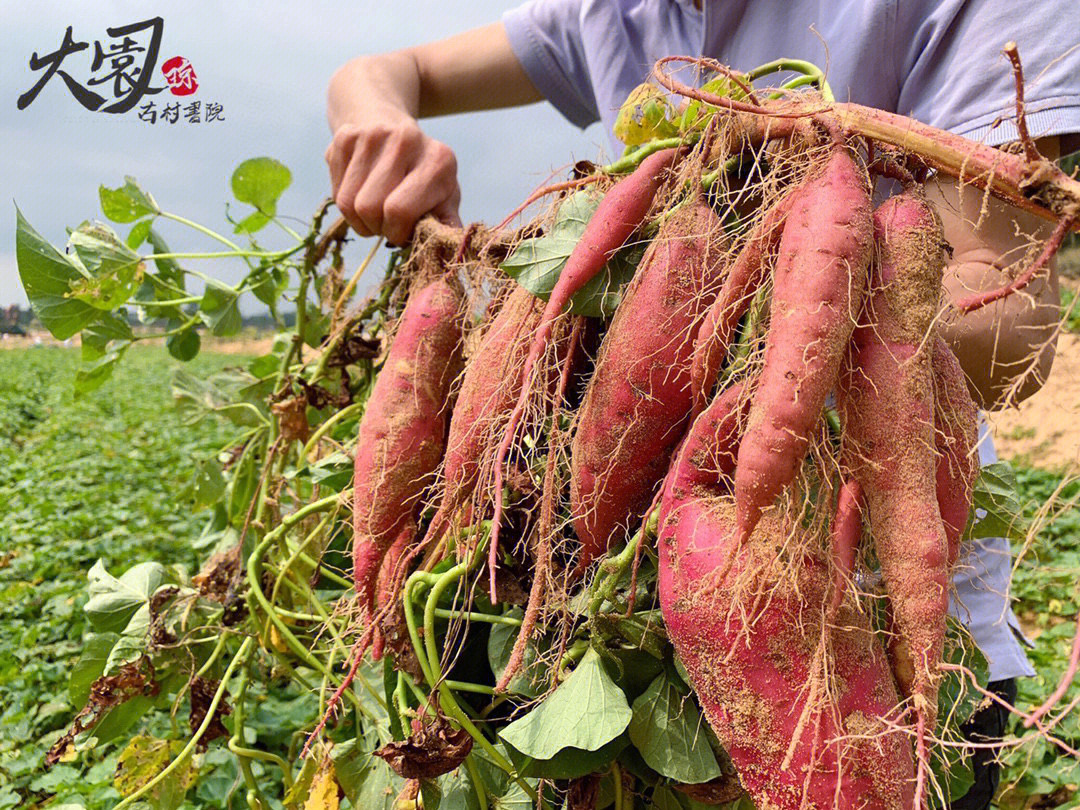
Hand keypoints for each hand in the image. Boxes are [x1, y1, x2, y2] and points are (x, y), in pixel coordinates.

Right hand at [325, 112, 461, 244]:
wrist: (387, 123)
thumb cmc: (422, 174)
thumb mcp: (444, 196)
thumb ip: (447, 227)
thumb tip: (450, 255)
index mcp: (438, 160)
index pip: (399, 211)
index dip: (395, 232)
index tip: (400, 233)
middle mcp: (406, 140)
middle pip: (368, 207)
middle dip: (376, 226)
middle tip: (385, 222)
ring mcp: (371, 134)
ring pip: (347, 203)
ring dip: (358, 218)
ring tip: (374, 209)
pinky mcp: (344, 137)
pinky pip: (334, 190)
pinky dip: (345, 201)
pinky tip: (360, 191)